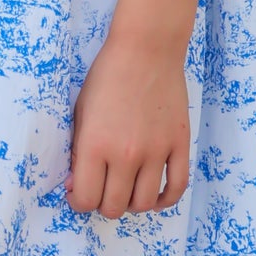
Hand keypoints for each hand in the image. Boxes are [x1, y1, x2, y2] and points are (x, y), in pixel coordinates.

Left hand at [67, 25, 190, 214]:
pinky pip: (177, 187)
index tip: (79, 193)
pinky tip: (155, 196)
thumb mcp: (80, 111)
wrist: (146, 49)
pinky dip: (166, 199)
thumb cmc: (107, 76)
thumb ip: (76, 151)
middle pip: (114, 207)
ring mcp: (156, 151)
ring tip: (126, 190)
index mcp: (95, 144)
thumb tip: (75, 185)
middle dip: (103, 204)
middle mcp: (126, 154)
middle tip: (102, 190)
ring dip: (132, 204)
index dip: (79, 202)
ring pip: (145, 203)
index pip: (86, 198)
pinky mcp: (179, 144)